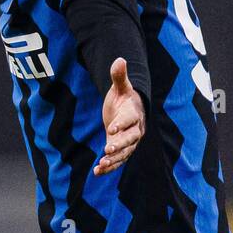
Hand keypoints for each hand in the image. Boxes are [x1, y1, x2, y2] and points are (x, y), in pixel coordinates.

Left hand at [94, 58, 145, 175]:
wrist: (129, 111)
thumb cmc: (124, 98)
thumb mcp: (120, 88)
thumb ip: (119, 76)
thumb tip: (119, 59)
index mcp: (134, 114)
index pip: (130, 120)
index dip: (121, 124)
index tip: (111, 129)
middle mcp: (135, 130)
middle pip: (129, 139)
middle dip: (119, 145)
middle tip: (107, 150)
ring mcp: (129, 142)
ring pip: (124, 153)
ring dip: (113, 160)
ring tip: (101, 165)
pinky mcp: (122, 150)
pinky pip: (118, 160)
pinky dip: (109, 167)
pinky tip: (97, 172)